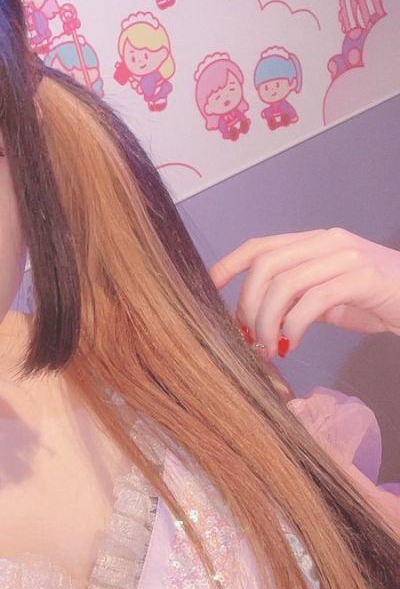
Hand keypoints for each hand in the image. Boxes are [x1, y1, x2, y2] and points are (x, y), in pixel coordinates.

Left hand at [209, 228, 399, 356]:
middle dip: (248, 304)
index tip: (208, 289)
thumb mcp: (331, 298)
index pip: (261, 245)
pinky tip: (293, 342)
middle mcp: (328, 241)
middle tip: (248, 336)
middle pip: (266, 265)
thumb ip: (297, 298)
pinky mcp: (363, 278)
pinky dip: (294, 325)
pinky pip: (313, 300)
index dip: (229, 265)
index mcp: (316, 242)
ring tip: (269, 346)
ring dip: (268, 321)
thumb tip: (257, 319)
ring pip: (285, 283)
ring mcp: (347, 256)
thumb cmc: (380, 302)